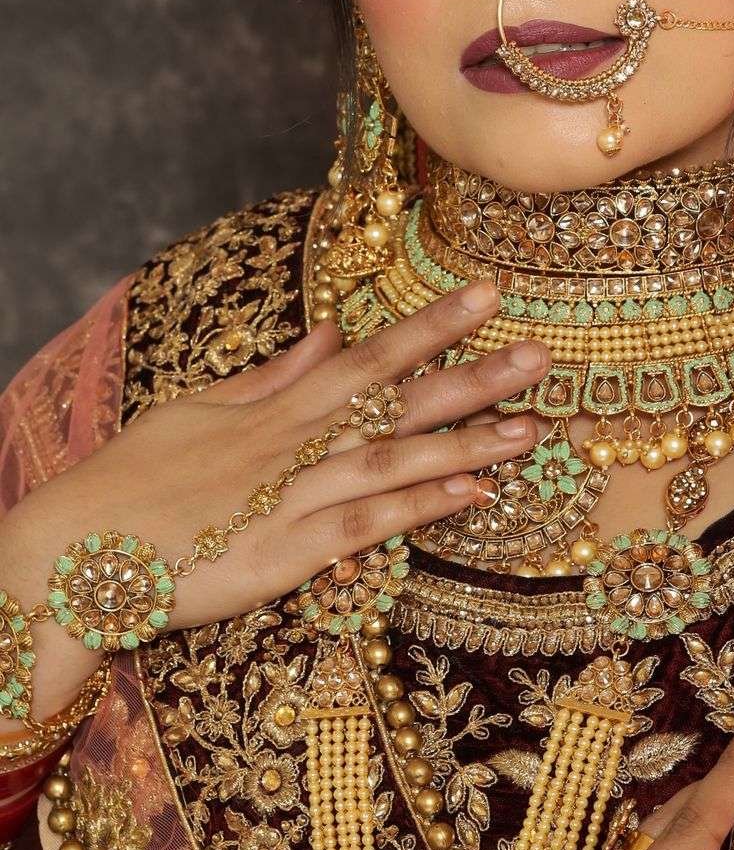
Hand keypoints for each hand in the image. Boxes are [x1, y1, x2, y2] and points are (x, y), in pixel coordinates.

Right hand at [0, 280, 547, 720]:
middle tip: (543, 353)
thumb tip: (330, 333)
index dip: (432, 325)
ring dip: (466, 442)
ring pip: (392, 459)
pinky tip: (469, 496)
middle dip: (473, 375)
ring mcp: (292, 498)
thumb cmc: (132, 482)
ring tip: (531, 427)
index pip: (370, 355)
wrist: (74, 550)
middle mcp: (295, 443)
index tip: (488, 294)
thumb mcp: (199, 410)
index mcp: (279, 407)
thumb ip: (273, 374)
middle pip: (397, 400)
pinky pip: (362, 526)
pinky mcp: (283, 556)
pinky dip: (416, 507)